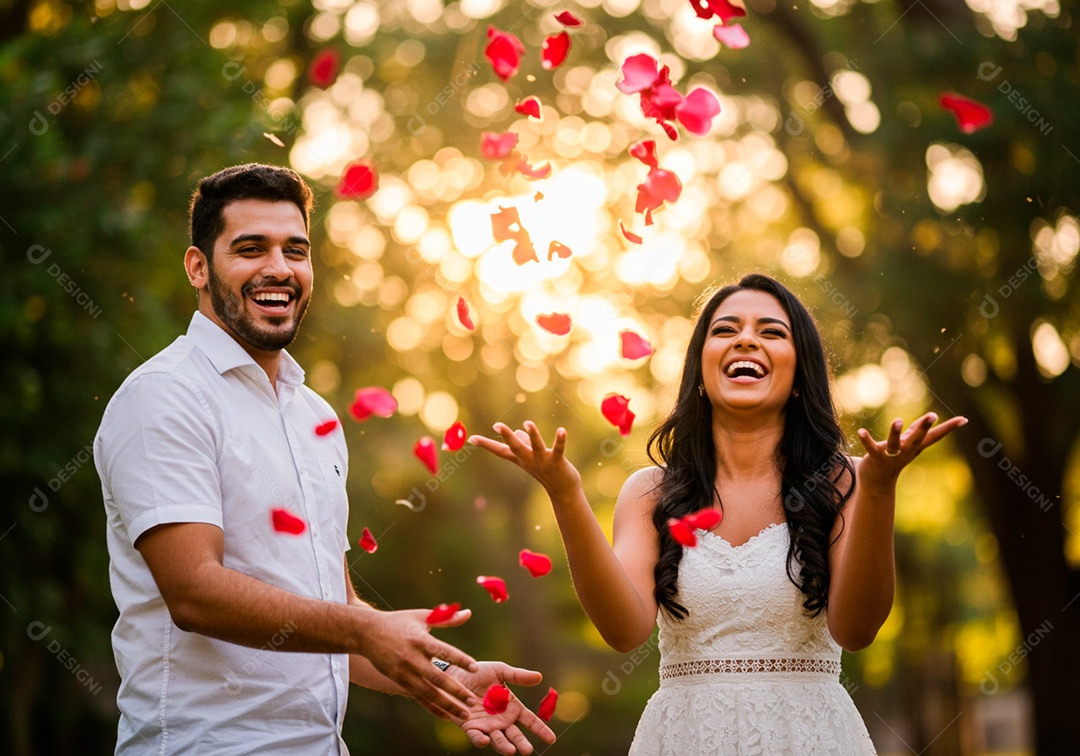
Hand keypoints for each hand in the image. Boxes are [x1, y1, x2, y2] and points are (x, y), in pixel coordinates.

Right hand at [355, 606, 479, 720]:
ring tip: (464, 714)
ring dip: (447, 705)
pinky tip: (447, 715)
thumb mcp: (422, 616)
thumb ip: (446, 618)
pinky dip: (433, 708)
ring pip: (428, 693)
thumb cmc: (398, 622)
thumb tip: (468, 613)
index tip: (475, 668)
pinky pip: (419, 697)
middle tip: (472, 700)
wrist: (366, 634)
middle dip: (456, 690)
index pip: (443, 651)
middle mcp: (412, 658)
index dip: (459, 659)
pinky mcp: (399, 681)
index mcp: (419, 639)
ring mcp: (404, 672)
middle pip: (437, 678)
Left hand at [447, 662, 556, 754]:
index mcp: (512, 707)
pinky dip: (481, 740)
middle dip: (521, 743)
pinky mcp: (470, 727)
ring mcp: (486, 725)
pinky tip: (485, 740)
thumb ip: (518, 676)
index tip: (551, 739)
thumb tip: (539, 677)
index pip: (529, 721)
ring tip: (510, 751)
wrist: (454, 673)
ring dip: (504, 746)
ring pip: (498, 739)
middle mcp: (501, 720)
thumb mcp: (500, 671)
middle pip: (515, 735)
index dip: (540, 729)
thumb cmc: (478, 672)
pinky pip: (477, 736)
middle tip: (527, 751)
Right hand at [469, 421, 581, 498]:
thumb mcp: (530, 457)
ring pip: (536, 446)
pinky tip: (561, 430)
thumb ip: (524, 443)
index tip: (471, 438)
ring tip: (528, 424)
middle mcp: (529, 460)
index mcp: (520, 458)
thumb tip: (519, 431)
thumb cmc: (545, 471)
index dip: (486, 444)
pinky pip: (558, 450)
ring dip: (532, 435)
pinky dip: (560, 440)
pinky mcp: (558, 462)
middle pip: (515, 446)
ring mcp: (543, 461)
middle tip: (497, 425)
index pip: (499, 450)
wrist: (563, 491)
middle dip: (507, 435)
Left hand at [856, 412, 967, 484]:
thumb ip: (917, 430)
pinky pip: (871, 448)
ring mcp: (891, 455)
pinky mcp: (875, 457)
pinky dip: (866, 440)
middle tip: (933, 415)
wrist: (877, 482)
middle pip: (917, 439)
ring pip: (895, 444)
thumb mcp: (908, 444)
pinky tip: (860, 431)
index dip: (949, 428)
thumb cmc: (894, 458)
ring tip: (897, 421)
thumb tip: (931, 417)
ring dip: (896, 433)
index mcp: (915, 446)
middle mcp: (905, 451)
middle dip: (924, 427)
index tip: (964, 419)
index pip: (935, 436)